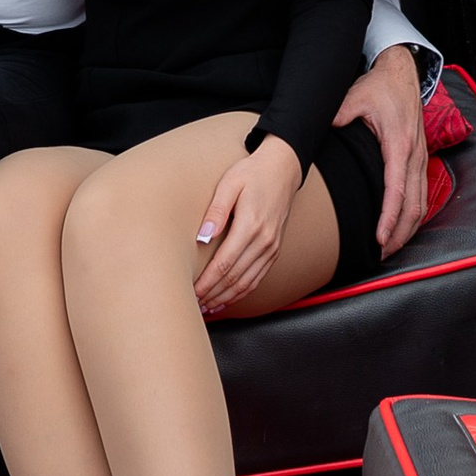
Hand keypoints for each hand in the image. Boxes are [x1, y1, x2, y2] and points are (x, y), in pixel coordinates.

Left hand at [191, 134, 303, 309]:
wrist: (283, 168)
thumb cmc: (252, 173)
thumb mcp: (229, 183)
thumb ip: (215, 211)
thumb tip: (202, 238)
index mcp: (251, 225)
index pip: (224, 264)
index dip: (207, 282)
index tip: (192, 291)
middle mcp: (264, 241)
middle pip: (235, 278)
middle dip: (213, 294)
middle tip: (194, 305)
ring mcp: (272, 248)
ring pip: (247, 283)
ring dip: (226, 298)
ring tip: (207, 306)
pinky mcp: (274, 250)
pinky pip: (258, 278)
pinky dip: (242, 292)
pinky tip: (228, 297)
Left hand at [336, 42, 430, 256]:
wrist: (403, 73)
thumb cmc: (379, 87)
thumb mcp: (355, 97)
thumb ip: (339, 115)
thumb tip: (320, 130)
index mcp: (398, 144)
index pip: (396, 190)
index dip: (388, 218)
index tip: (379, 239)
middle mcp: (414, 155)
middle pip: (414, 206)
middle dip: (399, 234)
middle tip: (381, 255)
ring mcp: (420, 158)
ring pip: (422, 205)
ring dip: (408, 229)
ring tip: (390, 248)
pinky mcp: (420, 159)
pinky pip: (422, 195)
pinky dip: (414, 216)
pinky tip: (401, 228)